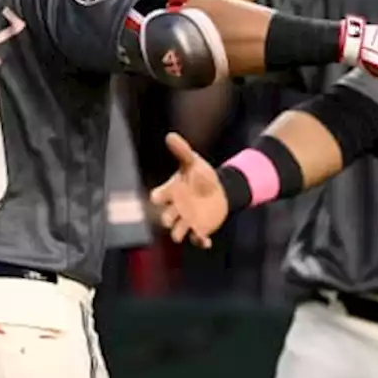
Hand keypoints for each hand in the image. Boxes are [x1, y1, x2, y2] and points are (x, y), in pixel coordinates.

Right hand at [149, 133, 227, 247]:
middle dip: (168, 218)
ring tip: (183, 231)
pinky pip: (197, 240)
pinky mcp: (199, 229)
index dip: (159, 196)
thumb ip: (182, 151)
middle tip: (173, 215)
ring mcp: (187, 221)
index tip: (161, 194)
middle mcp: (176, 208)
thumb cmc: (200, 175)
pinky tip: (206, 242)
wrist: (219, 189)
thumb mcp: (193, 162)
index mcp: (171, 192)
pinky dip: (201, 242)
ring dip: (179, 233)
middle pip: (166, 217)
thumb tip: (170, 135)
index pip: (159, 197)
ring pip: (177, 232)